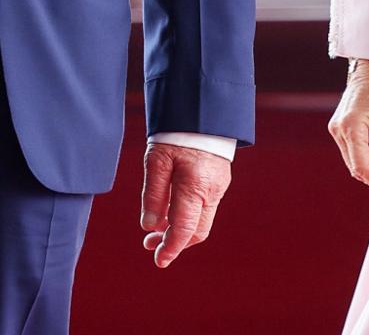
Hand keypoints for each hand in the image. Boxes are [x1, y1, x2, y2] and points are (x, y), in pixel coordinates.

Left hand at [140, 143, 231, 267]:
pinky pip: (205, 206)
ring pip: (202, 220)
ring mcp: (220, 186)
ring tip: (155, 227)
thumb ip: (153, 194)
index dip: (170, 248)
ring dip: (181, 229)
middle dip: (174, 242)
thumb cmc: (177, 131)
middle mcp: (212, 191)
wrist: (205, 107)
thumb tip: (148, 226)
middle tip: (149, 243)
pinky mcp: (220, 180)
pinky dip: (188, 214)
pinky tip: (170, 208)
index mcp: (196, 187)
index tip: (158, 260)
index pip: (184, 230)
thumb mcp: (157, 159)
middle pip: (196, 232)